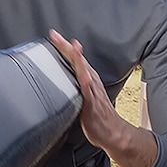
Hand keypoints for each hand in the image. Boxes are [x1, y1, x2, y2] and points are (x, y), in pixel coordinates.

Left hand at [49, 30, 145, 164]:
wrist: (113, 132)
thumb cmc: (97, 117)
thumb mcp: (82, 97)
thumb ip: (73, 88)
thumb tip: (58, 82)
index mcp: (87, 79)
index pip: (74, 59)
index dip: (63, 47)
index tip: (52, 35)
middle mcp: (91, 81)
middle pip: (77, 60)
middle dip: (66, 46)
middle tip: (54, 34)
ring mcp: (93, 91)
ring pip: (84, 70)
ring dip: (77, 58)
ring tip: (70, 45)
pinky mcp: (93, 103)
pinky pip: (89, 90)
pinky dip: (86, 79)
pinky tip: (83, 73)